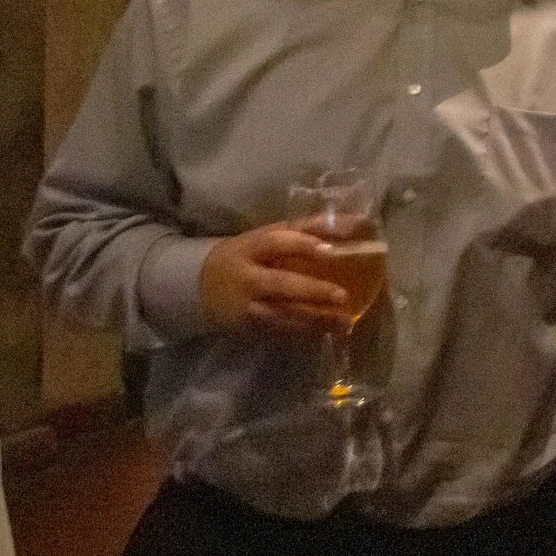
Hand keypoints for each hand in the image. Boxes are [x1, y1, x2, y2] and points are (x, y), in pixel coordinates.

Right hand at [197, 225, 353, 336]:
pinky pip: (279, 332)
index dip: (302, 245)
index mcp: (250, 247)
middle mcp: (246, 277)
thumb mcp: (266, 236)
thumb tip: (356, 222)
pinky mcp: (247, 328)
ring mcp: (245, 306)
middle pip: (280, 284)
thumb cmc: (247, 255)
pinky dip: (303, 334)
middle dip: (312, 291)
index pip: (275, 242)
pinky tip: (326, 333)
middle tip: (342, 296)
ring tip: (344, 323)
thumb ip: (307, 229)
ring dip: (314, 320)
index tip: (331, 251)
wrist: (199, 286)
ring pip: (282, 315)